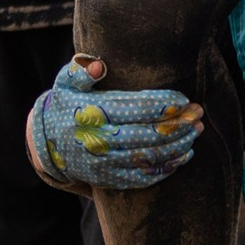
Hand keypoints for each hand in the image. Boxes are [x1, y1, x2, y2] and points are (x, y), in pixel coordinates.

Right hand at [28, 55, 202, 192]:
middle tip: (199, 115)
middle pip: (148, 134)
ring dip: (178, 145)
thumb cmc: (64, 107)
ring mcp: (106, 163)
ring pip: (150, 157)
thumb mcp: (64, 84)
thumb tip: (98, 65)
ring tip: (197, 132)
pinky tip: (183, 156)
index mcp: (93, 114)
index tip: (184, 101)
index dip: (163, 106)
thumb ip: (80, 71)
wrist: (44, 145)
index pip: (135, 109)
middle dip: (179, 125)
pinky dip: (166, 168)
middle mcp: (100, 140)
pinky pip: (143, 177)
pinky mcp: (110, 179)